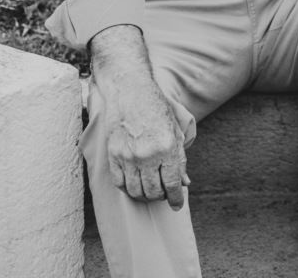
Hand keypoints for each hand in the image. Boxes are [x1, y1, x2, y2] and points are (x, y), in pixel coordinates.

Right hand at [90, 26, 190, 210]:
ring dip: (145, 196)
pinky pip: (120, 183)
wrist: (131, 92)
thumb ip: (180, 159)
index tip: (177, 204)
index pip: (173, 183)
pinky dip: (128, 189)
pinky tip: (135, 185)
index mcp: (167, 148)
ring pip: (136, 191)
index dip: (176, 198)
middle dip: (161, 198)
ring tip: (151, 192)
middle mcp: (147, 154)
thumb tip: (184, 183)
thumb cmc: (157, 110)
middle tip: (164, 195)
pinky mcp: (113, 155)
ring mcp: (128, 156)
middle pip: (153, 191)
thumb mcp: (176, 131)